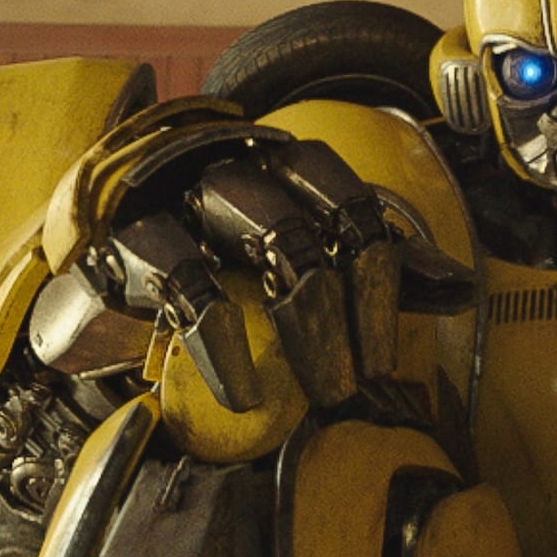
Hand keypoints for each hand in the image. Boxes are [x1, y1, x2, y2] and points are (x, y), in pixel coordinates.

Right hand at [74, 132, 470, 412]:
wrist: (97, 230)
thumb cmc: (209, 243)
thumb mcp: (293, 245)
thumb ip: (371, 261)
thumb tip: (460, 286)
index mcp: (282, 167)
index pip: (349, 200)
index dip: (379, 273)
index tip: (387, 352)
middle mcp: (238, 168)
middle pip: (309, 221)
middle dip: (343, 308)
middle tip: (359, 379)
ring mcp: (184, 193)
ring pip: (260, 229)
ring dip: (304, 317)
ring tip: (323, 390)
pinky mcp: (128, 234)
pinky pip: (183, 274)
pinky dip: (221, 339)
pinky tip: (243, 388)